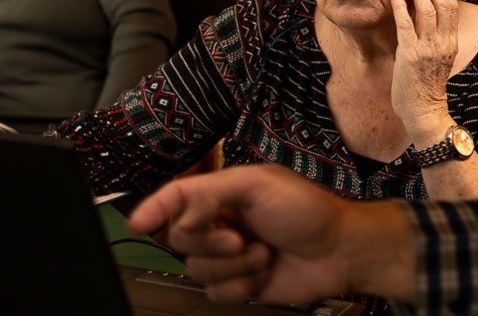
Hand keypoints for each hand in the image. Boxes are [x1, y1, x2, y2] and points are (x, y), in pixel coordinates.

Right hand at [127, 164, 416, 304]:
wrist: (340, 251)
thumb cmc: (308, 209)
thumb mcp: (258, 184)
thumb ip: (210, 192)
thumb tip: (179, 213)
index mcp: (221, 194)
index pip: (175, 198)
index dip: (153, 209)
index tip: (137, 222)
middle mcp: (220, 224)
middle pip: (180, 240)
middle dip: (210, 243)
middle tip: (239, 236)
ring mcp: (229, 256)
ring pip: (197, 270)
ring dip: (233, 265)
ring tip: (262, 253)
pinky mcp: (239, 283)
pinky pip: (216, 292)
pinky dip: (241, 285)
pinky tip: (264, 272)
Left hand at [390, 0, 458, 140]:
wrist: (424, 112)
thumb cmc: (426, 85)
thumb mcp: (438, 57)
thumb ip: (436, 37)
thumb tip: (428, 14)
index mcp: (451, 42)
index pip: (452, 6)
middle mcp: (443, 42)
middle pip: (443, 3)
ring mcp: (427, 48)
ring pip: (428, 10)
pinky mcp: (410, 55)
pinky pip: (406, 25)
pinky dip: (401, 6)